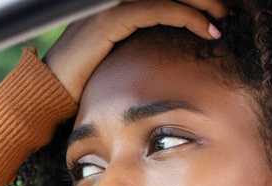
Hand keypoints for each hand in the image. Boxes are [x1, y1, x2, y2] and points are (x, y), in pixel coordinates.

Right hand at [43, 0, 228, 99]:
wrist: (46, 91)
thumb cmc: (79, 79)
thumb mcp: (115, 53)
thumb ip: (137, 37)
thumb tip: (168, 41)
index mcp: (111, 3)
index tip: (215, 10)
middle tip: (225, 9)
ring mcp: (106, 6)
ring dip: (199, 3)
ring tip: (221, 19)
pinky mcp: (109, 20)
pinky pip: (158, 9)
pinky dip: (187, 17)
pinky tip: (205, 30)